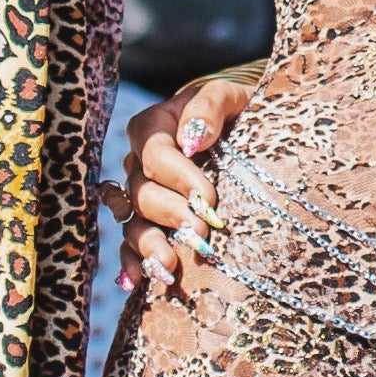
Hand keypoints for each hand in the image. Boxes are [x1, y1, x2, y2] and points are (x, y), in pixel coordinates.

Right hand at [126, 71, 257, 298]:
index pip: (154, 153)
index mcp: (156, 127)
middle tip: (201, 234)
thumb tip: (193, 139)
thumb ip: (210, 106)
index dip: (178, 177)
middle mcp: (142, 163)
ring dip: (149, 245)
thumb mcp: (231, 95)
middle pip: (143, 192)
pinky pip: (131, 245)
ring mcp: (143, 196)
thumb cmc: (240, 108)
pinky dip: (134, 263)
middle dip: (171, 214)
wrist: (245, 127)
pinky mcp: (151, 223)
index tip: (208, 197)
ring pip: (133, 223)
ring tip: (169, 266)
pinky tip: (140, 281)